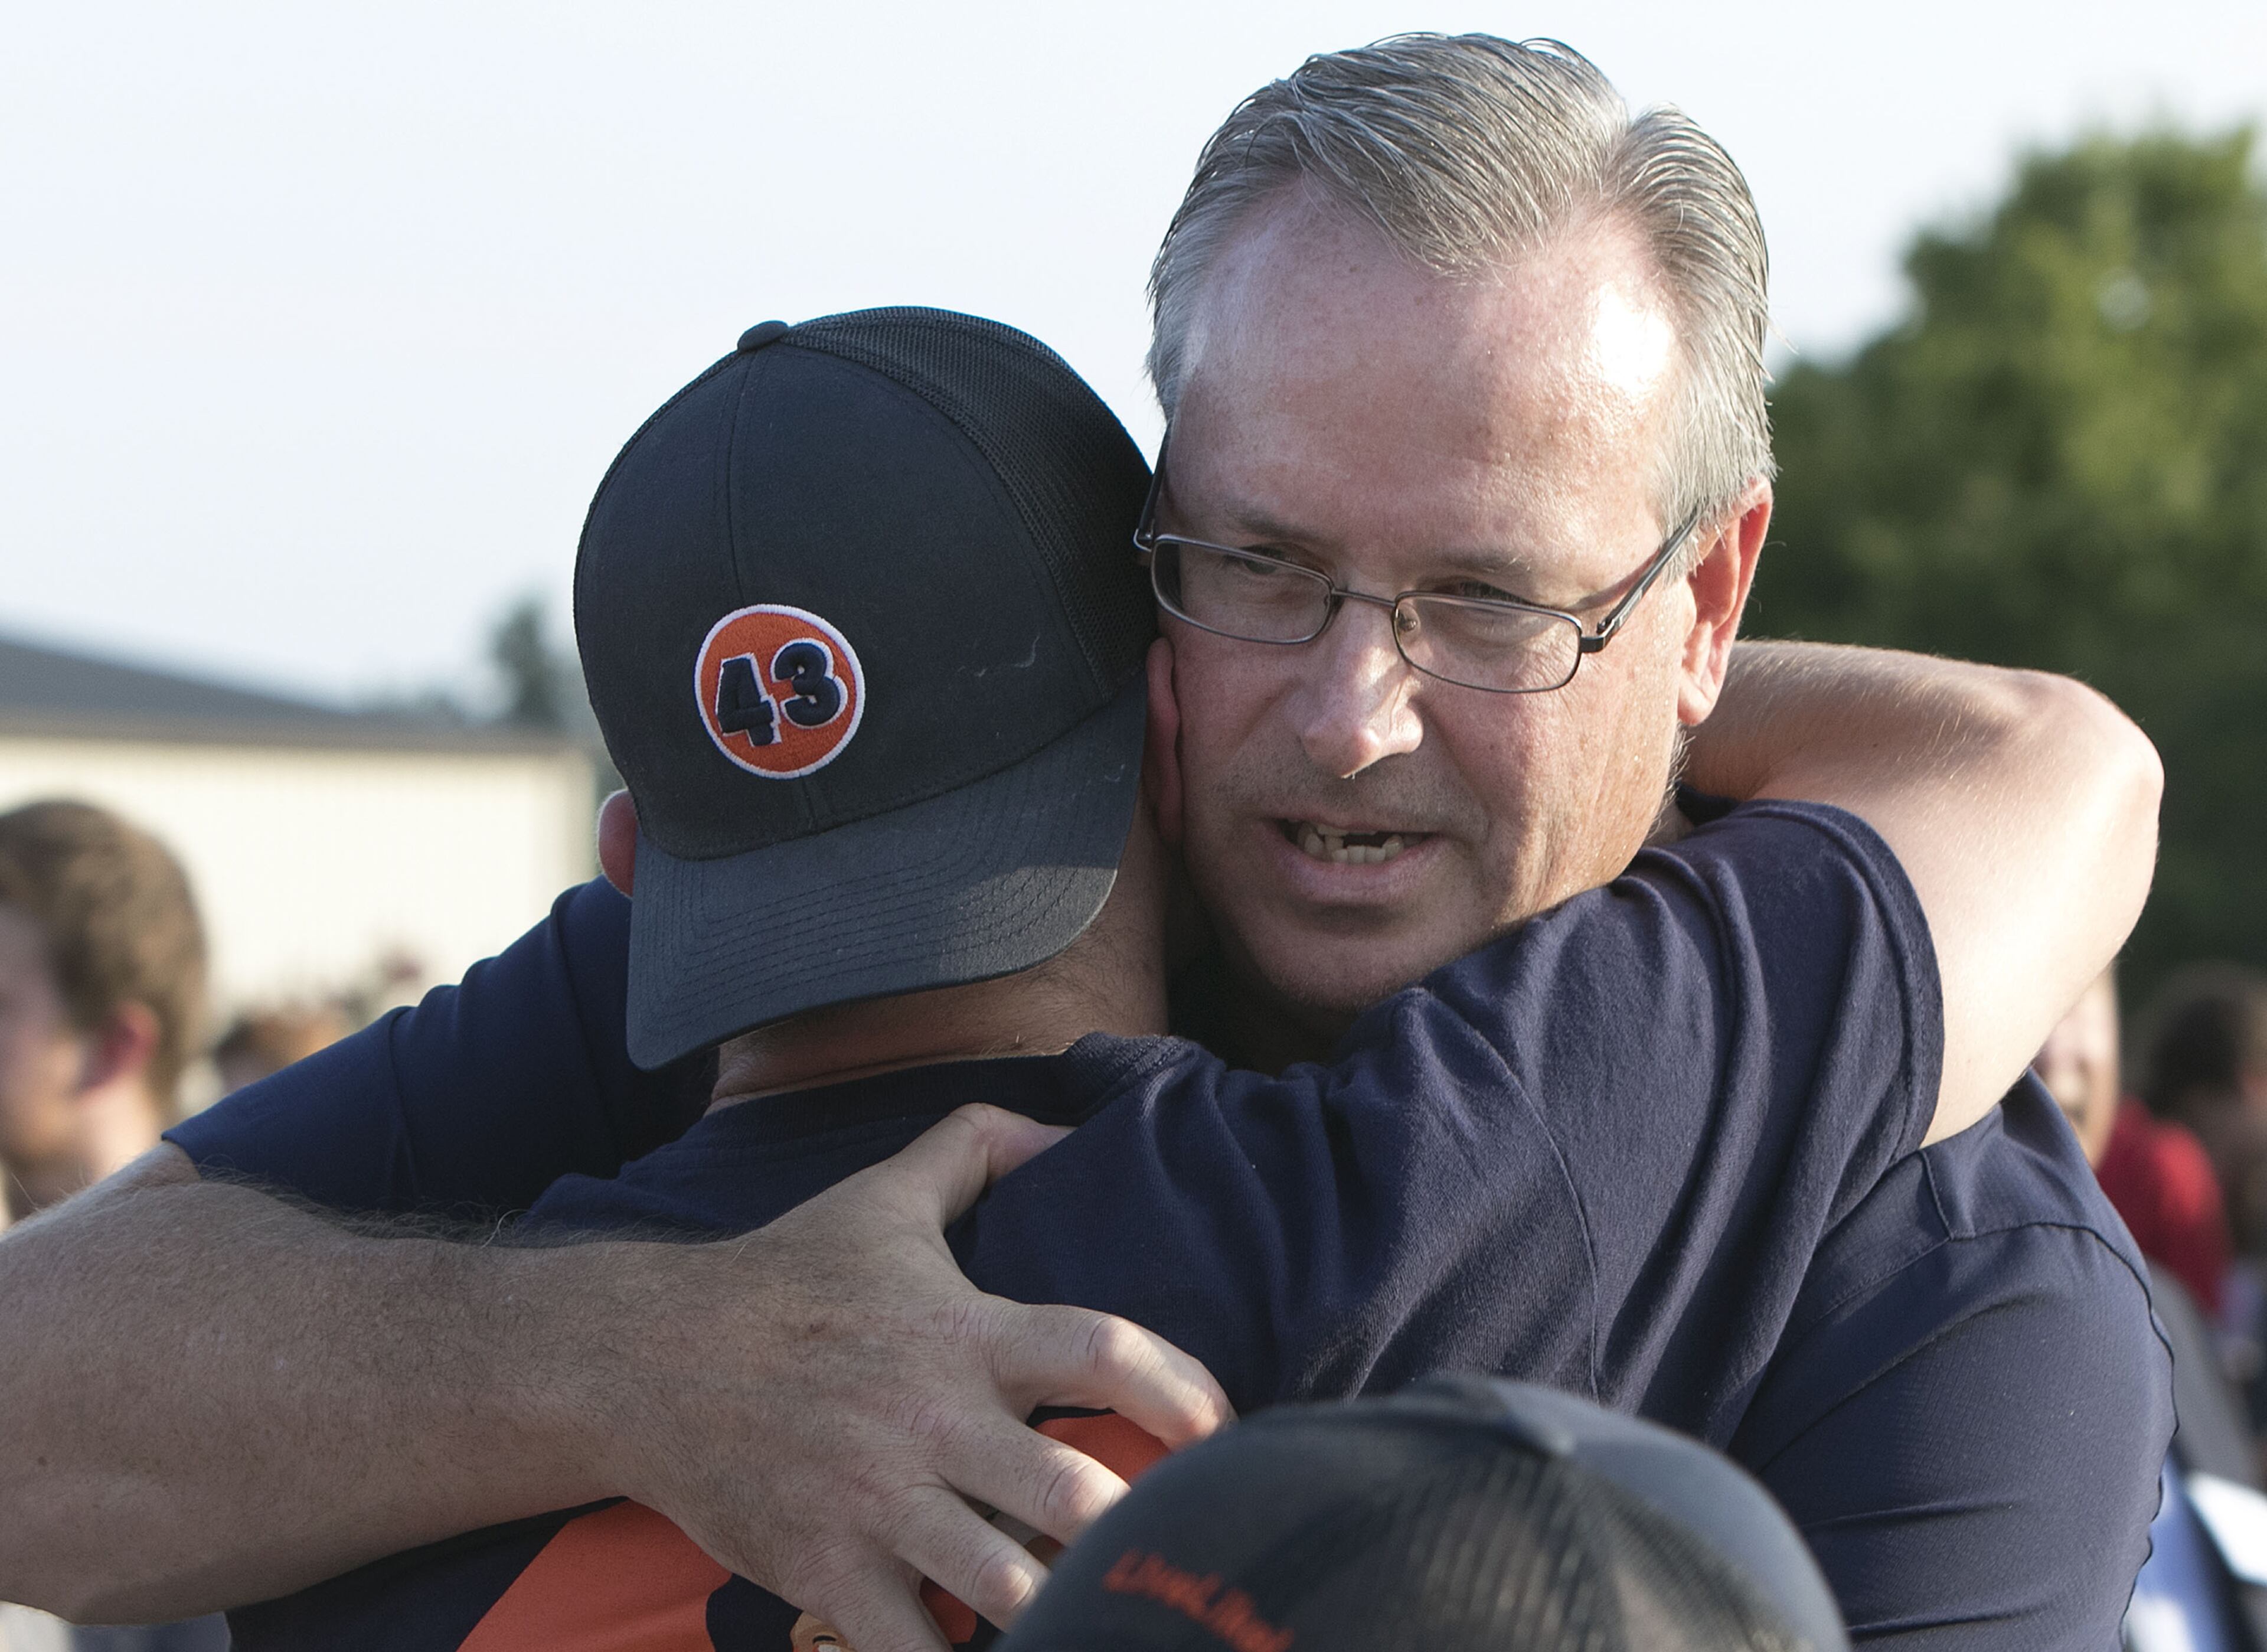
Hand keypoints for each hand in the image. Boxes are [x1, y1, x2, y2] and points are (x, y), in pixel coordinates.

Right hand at [582, 1104, 1230, 1651]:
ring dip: (1066, 1613)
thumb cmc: (783, 1276)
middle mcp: (929, 1419)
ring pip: (1007, 1588)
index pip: (1102, 1351)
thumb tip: (1066, 1128)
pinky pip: (914, 1649)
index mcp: (963, 1330)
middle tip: (1184, 1556)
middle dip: (1138, 1537)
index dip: (1184, 1392)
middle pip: (1073, 1495)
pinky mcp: (824, 1571)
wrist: (644, 1358)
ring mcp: (876, 1503)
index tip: (1229, 1429)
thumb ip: (977, 1145)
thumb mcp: (881, 1194)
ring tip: (1112, 1619)